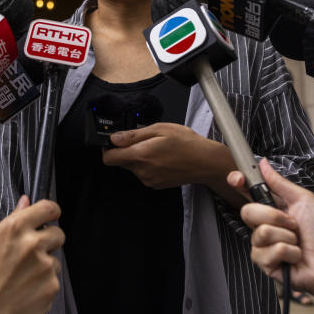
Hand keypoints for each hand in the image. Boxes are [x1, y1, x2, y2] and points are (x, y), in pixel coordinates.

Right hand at [0, 196, 63, 313]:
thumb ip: (13, 220)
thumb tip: (25, 202)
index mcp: (15, 229)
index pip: (48, 207)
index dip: (51, 211)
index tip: (51, 216)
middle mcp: (32, 244)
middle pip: (58, 233)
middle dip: (49, 241)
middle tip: (33, 254)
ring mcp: (44, 266)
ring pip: (55, 259)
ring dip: (45, 266)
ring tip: (23, 277)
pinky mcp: (52, 286)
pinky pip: (54, 280)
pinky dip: (44, 284)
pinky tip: (27, 290)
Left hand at [103, 122, 217, 188]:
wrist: (205, 162)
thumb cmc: (186, 142)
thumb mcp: (159, 129)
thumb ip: (134, 135)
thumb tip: (114, 138)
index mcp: (141, 155)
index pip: (109, 158)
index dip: (108, 149)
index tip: (114, 141)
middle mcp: (142, 171)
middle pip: (121, 162)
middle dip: (127, 151)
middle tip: (144, 140)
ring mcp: (149, 180)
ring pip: (133, 167)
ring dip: (139, 158)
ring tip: (158, 148)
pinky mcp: (156, 185)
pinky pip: (144, 173)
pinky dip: (148, 165)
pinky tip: (162, 158)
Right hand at [228, 160, 313, 302]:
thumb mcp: (303, 200)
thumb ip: (279, 183)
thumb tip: (263, 163)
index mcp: (271, 207)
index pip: (246, 192)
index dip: (238, 183)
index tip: (237, 178)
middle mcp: (263, 225)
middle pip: (248, 211)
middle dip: (274, 216)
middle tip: (293, 223)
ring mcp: (262, 245)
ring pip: (261, 233)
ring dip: (286, 237)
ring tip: (297, 242)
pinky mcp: (265, 263)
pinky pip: (268, 252)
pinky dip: (288, 252)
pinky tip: (295, 256)